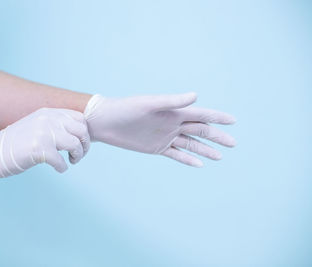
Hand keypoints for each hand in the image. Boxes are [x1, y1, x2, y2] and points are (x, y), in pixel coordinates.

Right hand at [0, 108, 89, 185]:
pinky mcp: (38, 150)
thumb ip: (54, 124)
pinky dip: (63, 167)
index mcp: (48, 113)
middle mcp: (47, 120)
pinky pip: (61, 161)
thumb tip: (78, 132)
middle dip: (84, 145)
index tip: (80, 142)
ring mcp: (43, 134)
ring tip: (71, 161)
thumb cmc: (15, 144)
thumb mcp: (36, 125)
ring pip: (75, 144)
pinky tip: (58, 169)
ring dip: (77, 156)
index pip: (79, 118)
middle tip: (78, 155)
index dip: (84, 132)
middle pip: (81, 130)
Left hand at [84, 93, 235, 166]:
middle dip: (217, 137)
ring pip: (190, 144)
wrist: (105, 122)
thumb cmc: (126, 108)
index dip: (218, 117)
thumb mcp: (148, 104)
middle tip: (233, 143)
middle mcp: (172, 124)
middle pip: (200, 131)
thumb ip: (172, 101)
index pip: (201, 114)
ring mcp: (165, 136)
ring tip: (220, 156)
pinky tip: (199, 164)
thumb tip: (196, 96)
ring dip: (205, 150)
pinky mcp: (156, 148)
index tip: (233, 121)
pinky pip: (176, 154)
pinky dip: (187, 159)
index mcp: (173, 112)